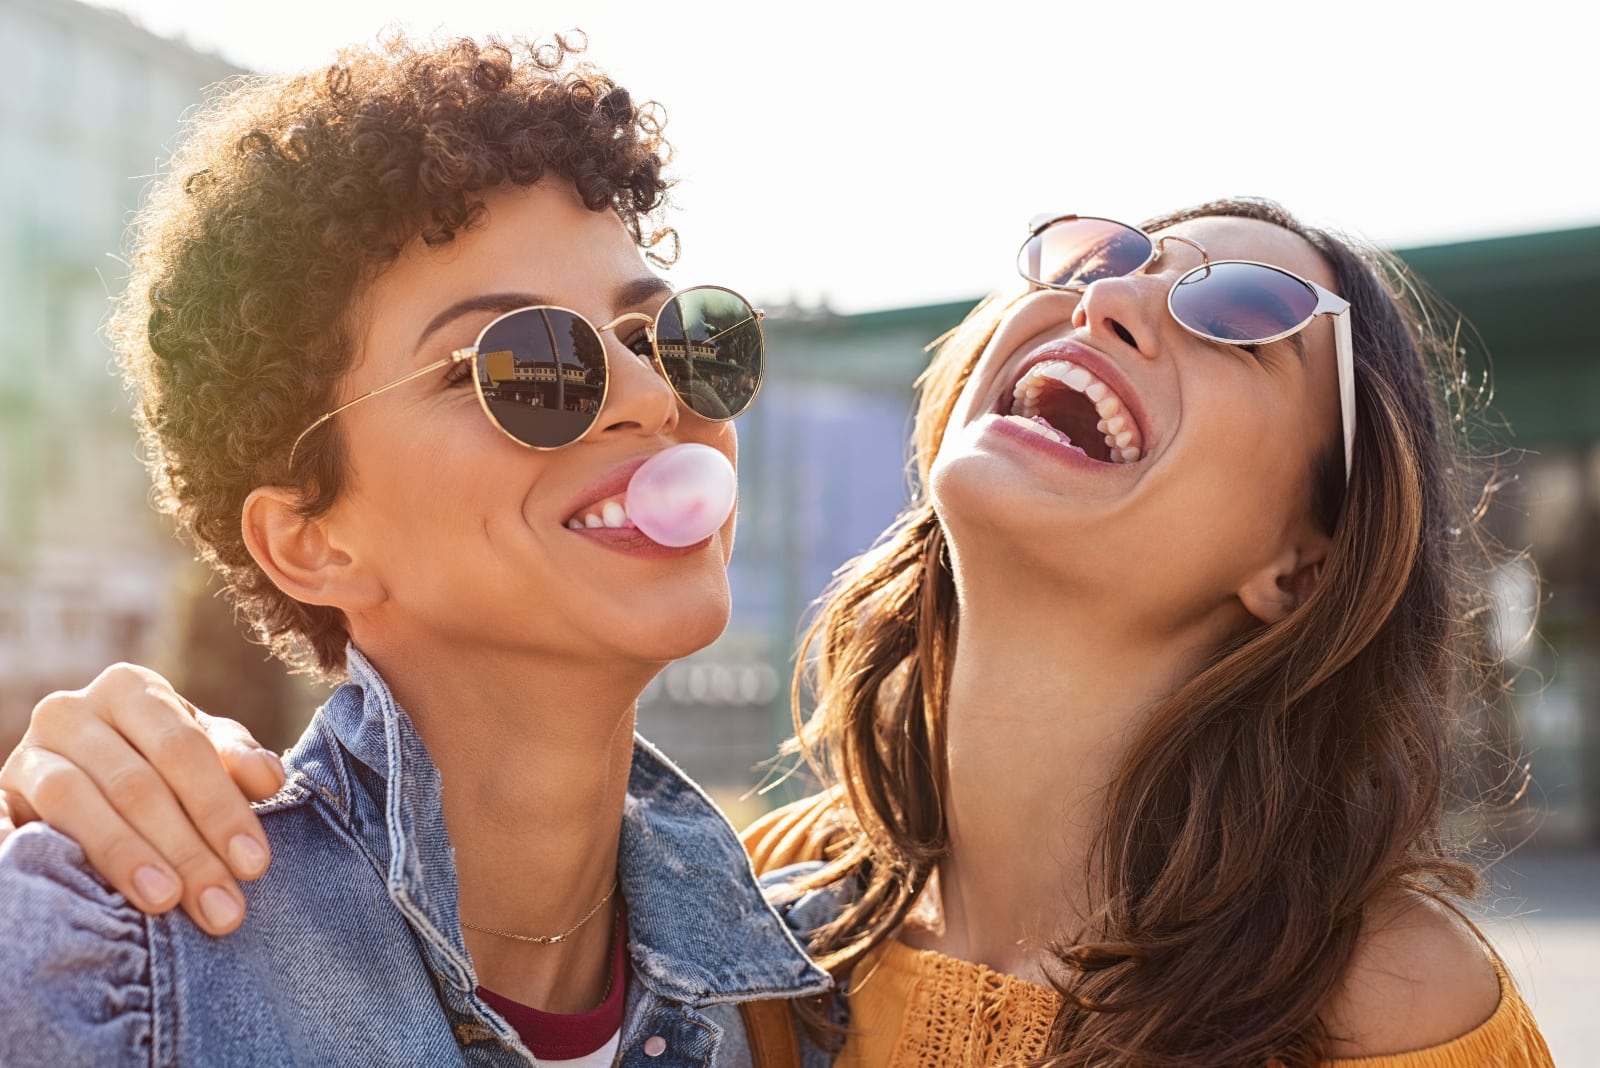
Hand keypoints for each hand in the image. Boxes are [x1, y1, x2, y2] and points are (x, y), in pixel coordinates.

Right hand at [0, 663, 285, 933]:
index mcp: (131, 690)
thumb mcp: (201, 750)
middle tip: (222, 908)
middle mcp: (71, 711)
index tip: (254, 864)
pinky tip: (52, 888)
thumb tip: (269, 779)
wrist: (81, 767)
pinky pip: (2, 822)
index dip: (221, 808)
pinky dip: (19, 849)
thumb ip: (235, 758)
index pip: (183, 750)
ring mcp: (26, 754)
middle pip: (136, 783)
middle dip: (186, 850)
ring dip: (124, 856)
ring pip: (75, 801)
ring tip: (165, 902)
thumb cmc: (160, 762)